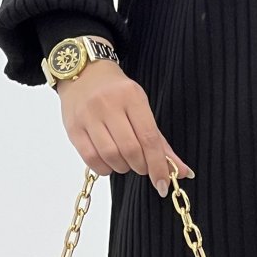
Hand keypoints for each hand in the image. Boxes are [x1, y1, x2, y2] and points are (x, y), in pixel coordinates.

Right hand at [57, 62, 194, 197]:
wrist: (84, 73)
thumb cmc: (117, 93)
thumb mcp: (141, 107)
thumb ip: (160, 141)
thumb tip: (183, 171)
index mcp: (131, 97)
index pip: (149, 138)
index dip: (158, 165)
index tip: (163, 183)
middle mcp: (108, 104)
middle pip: (130, 149)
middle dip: (141, 166)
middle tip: (142, 167)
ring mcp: (88, 116)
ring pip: (110, 155)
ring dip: (122, 167)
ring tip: (125, 162)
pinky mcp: (73, 127)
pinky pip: (90, 157)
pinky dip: (104, 168)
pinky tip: (109, 163)